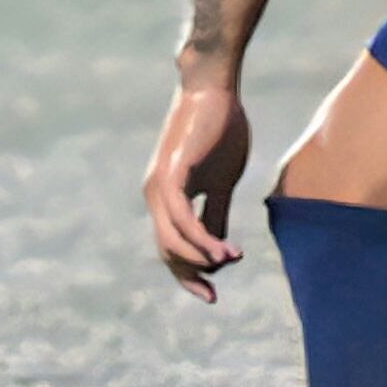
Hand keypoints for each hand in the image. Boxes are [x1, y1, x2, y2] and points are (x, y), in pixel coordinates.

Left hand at [144, 76, 252, 301]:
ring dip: (201, 259)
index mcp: (166, 198)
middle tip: (213, 294)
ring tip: (230, 262)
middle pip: (166, 250)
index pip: (170, 247)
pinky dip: (201, 239)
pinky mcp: (172, 174)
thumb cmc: (219, 132)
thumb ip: (216, 214)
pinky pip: (182, 218)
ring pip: (171, 239)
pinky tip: (224, 251)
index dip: (188, 274)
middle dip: (189, 276)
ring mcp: (160, 185)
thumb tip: (220, 247)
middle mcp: (156, 195)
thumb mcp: (221, 182)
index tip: (212, 294)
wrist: (213, 91)